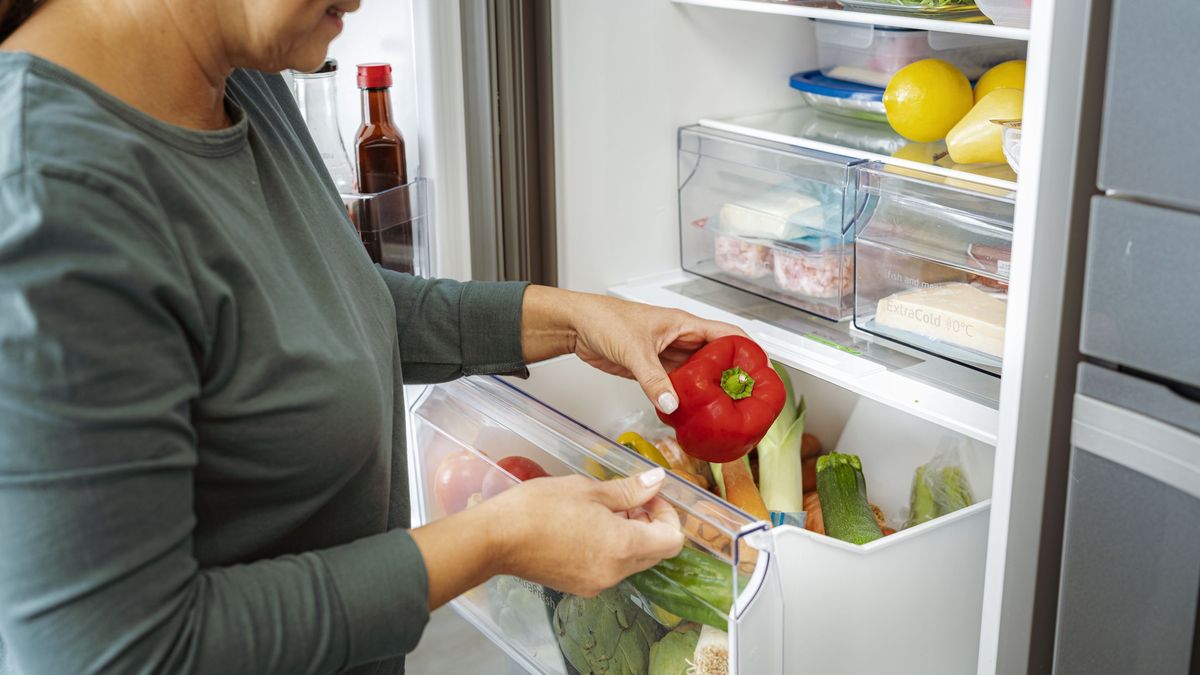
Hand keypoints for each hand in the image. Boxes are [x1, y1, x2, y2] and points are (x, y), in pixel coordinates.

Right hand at [410, 468, 683, 606]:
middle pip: (655, 553)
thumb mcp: (588, 490)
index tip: (649, 496)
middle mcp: (615, 573)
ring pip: (632, 561)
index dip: (667, 515)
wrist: (495, 539)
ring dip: (630, 535)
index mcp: (623, 547)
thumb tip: (658, 481)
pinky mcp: (579, 586)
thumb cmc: (538, 509)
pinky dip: (610, 548)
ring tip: (603, 511)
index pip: (672, 541)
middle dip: (650, 524)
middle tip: (629, 500)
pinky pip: (610, 568)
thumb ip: (629, 490)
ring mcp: (596, 583)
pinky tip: (586, 527)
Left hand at [521, 287, 745, 413]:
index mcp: (684, 324)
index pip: (728, 334)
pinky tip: (689, 413)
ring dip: (708, 391)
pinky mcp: (654, 370)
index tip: (761, 371)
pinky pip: (677, 386)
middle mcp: (681, 339)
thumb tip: (672, 404)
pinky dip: (684, 399)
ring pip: (698, 375)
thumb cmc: (604, 320)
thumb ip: (653, 380)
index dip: (748, 351)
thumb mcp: (634, 351)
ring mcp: (668, 355)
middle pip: (717, 359)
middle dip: (731, 378)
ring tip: (722, 411)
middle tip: (744, 401)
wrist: (577, 326)